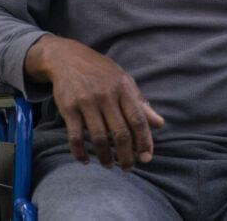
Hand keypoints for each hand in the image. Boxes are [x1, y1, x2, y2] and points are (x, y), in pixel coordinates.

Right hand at [25, 35, 163, 170]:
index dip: (144, 142)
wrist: (67, 57)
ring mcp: (86, 102)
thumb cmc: (100, 71)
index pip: (138, 120)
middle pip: (120, 133)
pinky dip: (80, 152)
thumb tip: (159, 124)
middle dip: (126, 156)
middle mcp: (106, 95)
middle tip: (128, 167)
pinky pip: (75, 136)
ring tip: (109, 165)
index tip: (146, 158)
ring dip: (105, 157)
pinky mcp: (69, 108)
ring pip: (99, 138)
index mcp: (122, 89)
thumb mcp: (123, 81)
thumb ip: (140, 103)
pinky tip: (85, 160)